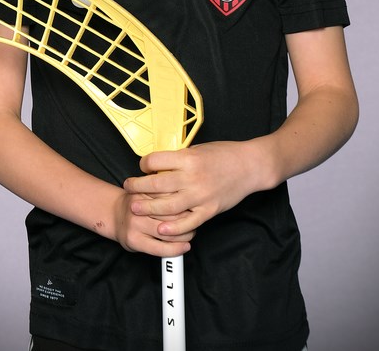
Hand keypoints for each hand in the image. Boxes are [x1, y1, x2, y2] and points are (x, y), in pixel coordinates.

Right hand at [112, 185, 194, 257]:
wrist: (114, 214)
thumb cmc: (137, 202)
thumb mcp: (148, 190)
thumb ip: (164, 192)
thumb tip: (189, 198)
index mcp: (144, 191)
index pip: (171, 196)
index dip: (186, 203)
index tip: (194, 206)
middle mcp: (138, 206)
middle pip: (171, 214)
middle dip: (188, 220)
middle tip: (194, 221)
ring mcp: (136, 224)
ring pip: (167, 233)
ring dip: (184, 236)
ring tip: (190, 233)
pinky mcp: (134, 241)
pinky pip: (160, 248)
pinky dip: (175, 250)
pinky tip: (183, 248)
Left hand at [122, 141, 264, 239]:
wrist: (250, 165)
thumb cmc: (225, 154)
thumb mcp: (199, 149)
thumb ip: (180, 158)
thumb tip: (159, 165)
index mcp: (188, 158)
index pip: (156, 161)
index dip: (144, 164)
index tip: (142, 166)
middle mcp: (192, 177)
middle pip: (156, 185)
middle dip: (138, 187)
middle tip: (128, 187)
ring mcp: (201, 196)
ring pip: (168, 206)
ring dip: (148, 208)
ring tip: (135, 207)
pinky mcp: (209, 210)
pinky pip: (188, 222)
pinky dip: (173, 228)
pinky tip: (160, 229)